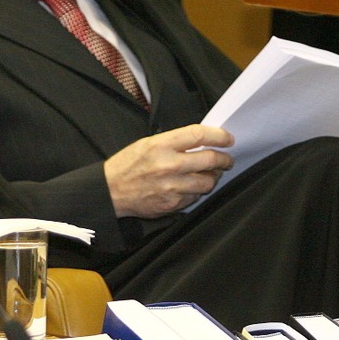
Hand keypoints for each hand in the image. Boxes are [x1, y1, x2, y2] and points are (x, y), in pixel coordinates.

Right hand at [104, 124, 233, 218]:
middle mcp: (168, 165)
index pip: (199, 135)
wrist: (110, 191)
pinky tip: (195, 186)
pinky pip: (195, 197)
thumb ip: (176, 141)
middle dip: (224, 159)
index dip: (219, 136)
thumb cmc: (129, 164)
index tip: (228, 139)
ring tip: (213, 173)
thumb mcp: (148, 143)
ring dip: (215, 177)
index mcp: (161, 145)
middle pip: (210, 160)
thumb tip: (203, 140)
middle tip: (227, 159)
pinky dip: (199, 191)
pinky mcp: (171, 204)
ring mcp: (171, 187)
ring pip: (207, 182)